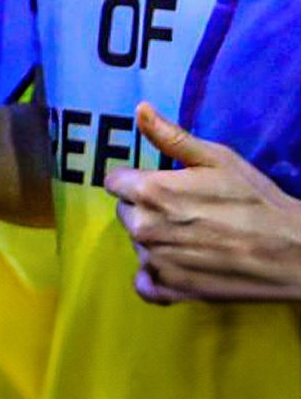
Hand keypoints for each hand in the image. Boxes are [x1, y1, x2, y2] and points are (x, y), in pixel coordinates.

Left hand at [106, 104, 300, 303]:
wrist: (291, 251)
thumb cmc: (256, 200)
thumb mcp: (217, 159)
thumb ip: (171, 136)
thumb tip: (140, 109)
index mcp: (149, 192)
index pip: (115, 183)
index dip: (140, 182)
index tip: (167, 187)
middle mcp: (142, 228)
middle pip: (126, 213)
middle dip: (148, 210)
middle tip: (189, 212)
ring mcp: (153, 262)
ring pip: (138, 245)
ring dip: (157, 241)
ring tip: (197, 237)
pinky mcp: (167, 289)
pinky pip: (145, 281)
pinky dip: (159, 276)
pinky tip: (185, 265)